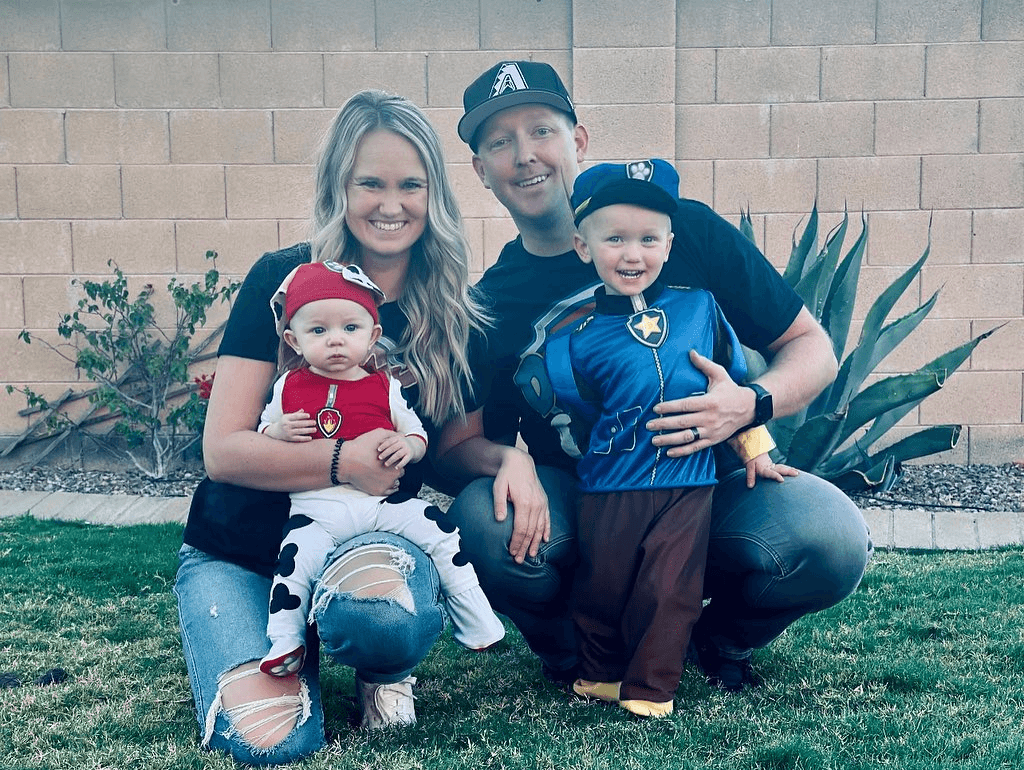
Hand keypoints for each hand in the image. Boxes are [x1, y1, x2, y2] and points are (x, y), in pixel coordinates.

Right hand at [263, 411, 315, 441]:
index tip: (309, 415)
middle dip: (307, 423)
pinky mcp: (290, 438)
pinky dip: (304, 438)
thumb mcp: (287, 417)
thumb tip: (303, 410)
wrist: (275, 432)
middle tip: (314, 422)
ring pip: (299, 431)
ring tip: (315, 429)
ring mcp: (288, 432)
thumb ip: (295, 414)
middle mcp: (287, 425)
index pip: (295, 416)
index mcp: (286, 418)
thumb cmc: (283, 422)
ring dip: (308, 430)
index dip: (302, 416)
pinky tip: (310, 438)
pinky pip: (298, 438)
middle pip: (299, 424)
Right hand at [338, 429, 402, 495]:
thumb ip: (392, 435)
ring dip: (391, 479)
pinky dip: (387, 487)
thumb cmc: (362, 446)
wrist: (346, 460)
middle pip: (399, 473)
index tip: (387, 458)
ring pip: (395, 483)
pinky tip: (381, 481)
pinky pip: (389, 492)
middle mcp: (394, 475)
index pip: (401, 462)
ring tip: (381, 474)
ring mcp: (386, 485)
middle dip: (394, 470)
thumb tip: (402, 435)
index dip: (395, 460)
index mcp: (396, 462)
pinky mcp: (378, 492)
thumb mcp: (379, 433)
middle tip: (384, 466)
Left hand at [377, 433, 421, 468]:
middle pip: (393, 448)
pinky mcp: (410, 455)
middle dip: (386, 453)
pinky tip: (396, 468)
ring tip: (386, 464)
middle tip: (379, 458)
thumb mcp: (395, 441)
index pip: (390, 441)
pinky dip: (401, 464)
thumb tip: (376, 443)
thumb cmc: (400, 444)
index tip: (378, 450)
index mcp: (397, 438)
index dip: (384, 445)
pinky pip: (405, 460)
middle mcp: (403, 442)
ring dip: (391, 459)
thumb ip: (387, 441)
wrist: (414, 446)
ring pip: (398, 454)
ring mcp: (407, 449)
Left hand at [492, 448, 550, 563]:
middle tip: (519, 560)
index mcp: (524, 502)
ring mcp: (542, 503)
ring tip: (532, 555)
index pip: (521, 529)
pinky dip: (547, 530)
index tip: (512, 553)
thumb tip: (500, 520)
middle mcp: (536, 505)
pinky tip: (545, 540)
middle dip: (525, 547)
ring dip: (536, 543)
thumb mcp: (498, 486)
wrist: (520, 462)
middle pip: (530, 531)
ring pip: (540, 528)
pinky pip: (547, 519)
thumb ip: (499, 503)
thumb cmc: (506, 474)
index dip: (517, 542)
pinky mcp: (544, 502)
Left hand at [647, 350, 753, 457]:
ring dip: (669, 440)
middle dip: (664, 424)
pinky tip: (669, 452)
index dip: (669, 407)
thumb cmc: (730, 390)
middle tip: (649, 425)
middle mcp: (709, 418)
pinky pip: (695, 448)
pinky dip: (682, 451)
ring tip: (654, 440)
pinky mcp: (713, 440)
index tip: (655, 408)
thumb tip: (690, 352)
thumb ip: (704, 364)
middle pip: (683, 422)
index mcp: (709, 402)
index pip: (685, 405)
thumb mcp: (720, 374)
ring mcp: (711, 431)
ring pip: (687, 437)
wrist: (749, 408)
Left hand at [745, 454, 798, 488]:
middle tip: (796, 474)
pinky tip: (796, 471)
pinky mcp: (775, 466)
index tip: (782, 480)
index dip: (776, 476)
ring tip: (798, 473)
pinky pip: (783, 468)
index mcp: (764, 468)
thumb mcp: (749, 467)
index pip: (771, 473)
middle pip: (780, 469)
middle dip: (788, 471)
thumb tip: (750, 486)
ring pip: (783, 467)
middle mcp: (771, 467)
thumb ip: (750, 477)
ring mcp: (774, 466)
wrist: (755, 452)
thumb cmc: (752, 461)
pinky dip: (790, 469)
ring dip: (791, 470)